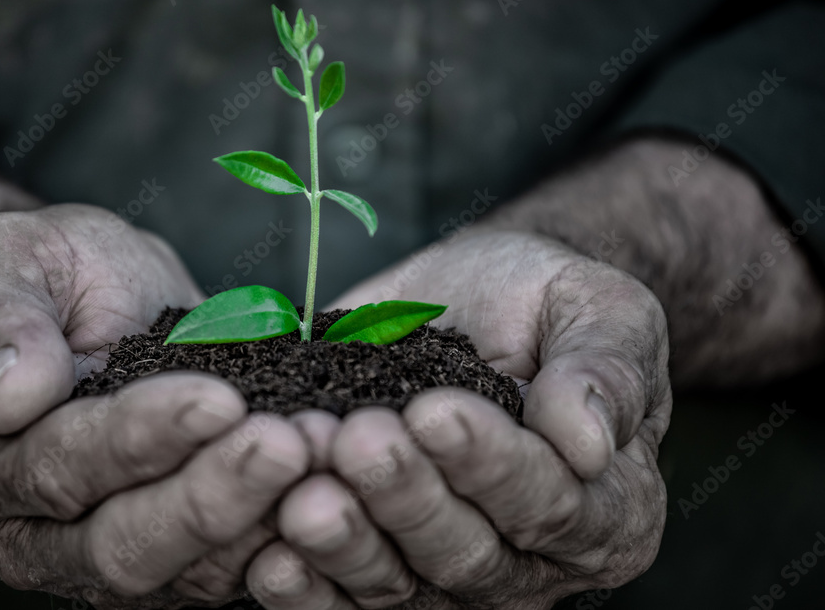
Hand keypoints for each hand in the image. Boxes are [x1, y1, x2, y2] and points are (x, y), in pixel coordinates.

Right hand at [0, 204, 310, 607]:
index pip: (55, 465)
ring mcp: (101, 555)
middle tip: (288, 444)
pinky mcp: (171, 557)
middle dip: (210, 498)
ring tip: (323, 453)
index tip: (217, 397)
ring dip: (260, 518)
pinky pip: (227, 567)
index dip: (138, 436)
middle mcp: (30, 531)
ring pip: (183, 573)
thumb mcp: (3, 260)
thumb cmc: (43, 272)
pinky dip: (282, 532)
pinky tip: (330, 482)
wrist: (89, 299)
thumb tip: (11, 398)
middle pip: (121, 546)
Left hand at [246, 230, 671, 608]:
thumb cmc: (547, 302)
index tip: (433, 411)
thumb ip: (605, 370)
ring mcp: (449, 569)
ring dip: (347, 543)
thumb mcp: (600, 311)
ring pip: (399, 584)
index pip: (552, 501)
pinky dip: (307, 583)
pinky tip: (268, 558)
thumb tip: (588, 442)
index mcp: (607, 508)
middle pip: (468, 554)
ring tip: (302, 496)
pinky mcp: (381, 559)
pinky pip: (344, 594)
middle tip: (356, 443)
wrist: (477, 295)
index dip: (490, 463)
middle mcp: (529, 557)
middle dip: (406, 499)